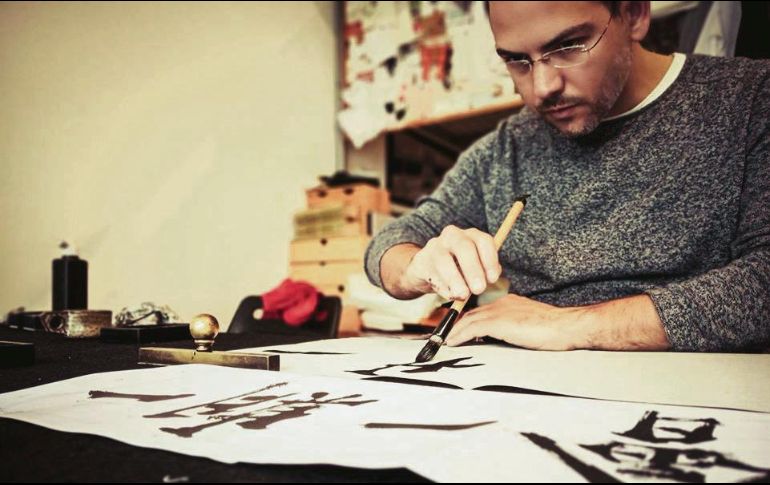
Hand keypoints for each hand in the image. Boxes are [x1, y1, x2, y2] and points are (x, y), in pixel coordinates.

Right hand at [402, 225, 501, 299]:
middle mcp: (453, 235)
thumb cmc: (458, 268)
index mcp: (471, 235)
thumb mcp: (475, 268)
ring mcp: (435, 246)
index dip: (490, 260)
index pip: (484, 241)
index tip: (493, 279)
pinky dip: (443, 288)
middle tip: (479, 289)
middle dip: (473, 270)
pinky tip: (449, 294)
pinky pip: (432, 274)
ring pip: (444, 261)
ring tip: (462, 295)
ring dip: (455, 280)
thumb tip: (488, 279)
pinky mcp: (422, 261)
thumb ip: (485, 272)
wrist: (428, 269)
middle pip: (464, 247)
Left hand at [444, 294, 587, 349]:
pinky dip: (459, 335)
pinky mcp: (499, 322)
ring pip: (468, 320)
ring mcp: (500, 311)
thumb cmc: (554, 331)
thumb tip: (498, 340)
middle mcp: (501, 303)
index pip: (481, 310)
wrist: (566, 327)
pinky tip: (451, 342)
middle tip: (441, 336)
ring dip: (453, 331)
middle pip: (471, 313)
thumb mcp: (528, 327)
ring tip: (442, 342)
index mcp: (508, 303)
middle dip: (455, 325)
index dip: (466, 320)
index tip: (455, 330)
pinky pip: (472, 328)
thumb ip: (512, 329)